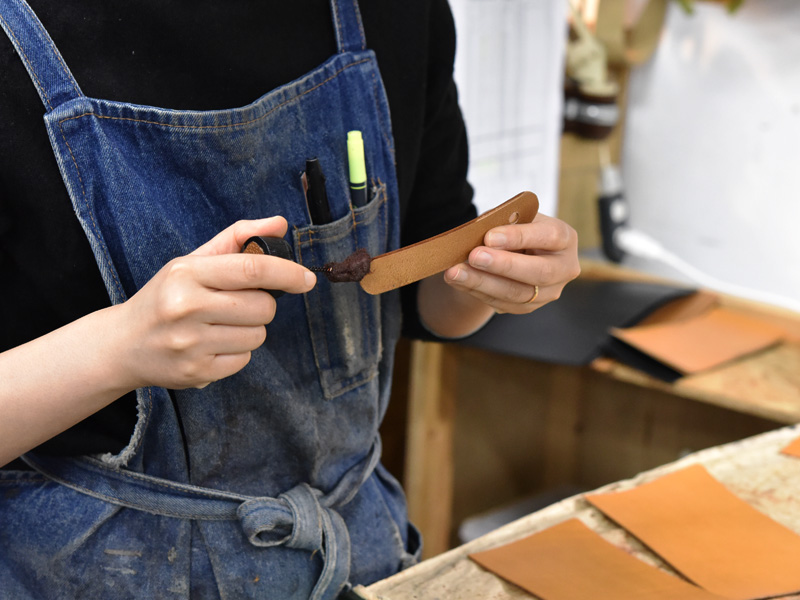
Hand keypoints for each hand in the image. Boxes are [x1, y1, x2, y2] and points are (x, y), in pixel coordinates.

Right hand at [115, 217, 315, 389]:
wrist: (123, 344)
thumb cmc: (166, 296)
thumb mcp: (193, 262)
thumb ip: (237, 239)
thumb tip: (280, 223)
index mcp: (187, 273)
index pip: (252, 268)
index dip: (288, 273)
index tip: (308, 279)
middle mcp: (187, 307)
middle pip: (263, 307)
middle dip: (262, 304)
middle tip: (238, 304)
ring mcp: (190, 343)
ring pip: (258, 335)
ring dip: (250, 329)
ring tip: (220, 325)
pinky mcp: (196, 372)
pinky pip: (244, 359)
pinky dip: (237, 352)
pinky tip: (212, 345)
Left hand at [443, 213, 579, 314]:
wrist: (516, 251)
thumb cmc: (516, 228)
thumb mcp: (515, 218)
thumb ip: (504, 224)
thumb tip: (483, 238)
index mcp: (564, 238)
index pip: (549, 237)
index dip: (519, 237)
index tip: (490, 236)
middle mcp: (564, 268)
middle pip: (539, 272)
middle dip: (503, 265)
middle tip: (474, 256)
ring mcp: (549, 292)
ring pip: (517, 293)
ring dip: (483, 282)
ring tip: (455, 272)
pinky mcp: (529, 307)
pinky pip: (502, 303)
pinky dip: (477, 291)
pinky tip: (458, 280)